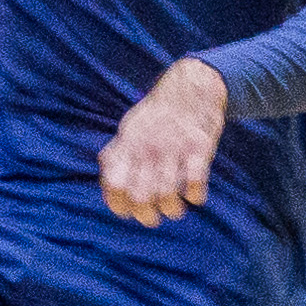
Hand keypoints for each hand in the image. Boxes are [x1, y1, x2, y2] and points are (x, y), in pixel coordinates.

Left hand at [101, 57, 229, 226]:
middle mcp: (149, 147)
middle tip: (152, 218)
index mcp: (129, 144)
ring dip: (171, 210)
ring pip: (168, 194)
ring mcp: (174, 147)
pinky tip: (195, 196)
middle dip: (146, 215)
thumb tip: (107, 177)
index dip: (118, 204)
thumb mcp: (130, 127)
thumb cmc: (159, 114)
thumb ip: (117, 153)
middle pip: (141, 195)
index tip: (127, 212)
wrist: (192, 87)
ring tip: (174, 210)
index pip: (115, 184)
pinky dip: (195, 195)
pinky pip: (195, 181)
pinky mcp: (199, 147)